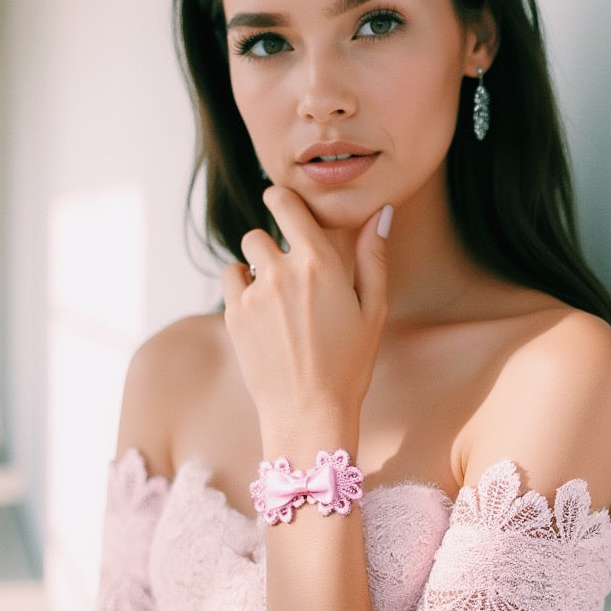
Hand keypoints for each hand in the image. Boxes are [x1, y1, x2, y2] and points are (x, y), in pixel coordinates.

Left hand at [220, 187, 391, 458]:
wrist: (309, 412)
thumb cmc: (349, 363)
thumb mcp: (374, 309)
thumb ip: (374, 257)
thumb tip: (380, 213)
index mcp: (320, 263)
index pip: (285, 204)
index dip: (280, 199)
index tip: (281, 202)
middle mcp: (282, 272)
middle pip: (259, 234)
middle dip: (271, 245)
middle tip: (288, 270)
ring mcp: (253, 294)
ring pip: (243, 257)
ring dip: (255, 266)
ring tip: (275, 295)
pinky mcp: (234, 316)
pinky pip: (230, 281)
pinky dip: (241, 287)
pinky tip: (261, 310)